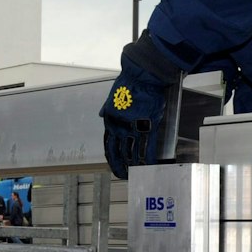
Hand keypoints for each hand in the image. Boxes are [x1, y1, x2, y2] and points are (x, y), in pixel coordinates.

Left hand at [98, 35, 179, 179]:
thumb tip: (101, 114)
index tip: (114, 165)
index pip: (108, 145)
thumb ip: (106, 109)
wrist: (142, 76)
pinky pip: (148, 148)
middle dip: (121, 167)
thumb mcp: (111, 98)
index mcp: (110, 121)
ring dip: (135, 166)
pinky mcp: (148, 127)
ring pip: (133, 154)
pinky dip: (149, 159)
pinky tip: (151, 166)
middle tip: (124, 176)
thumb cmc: (128, 84)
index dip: (112, 158)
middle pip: (119, 153)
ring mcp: (134, 129)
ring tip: (137, 175)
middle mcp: (119, 128)